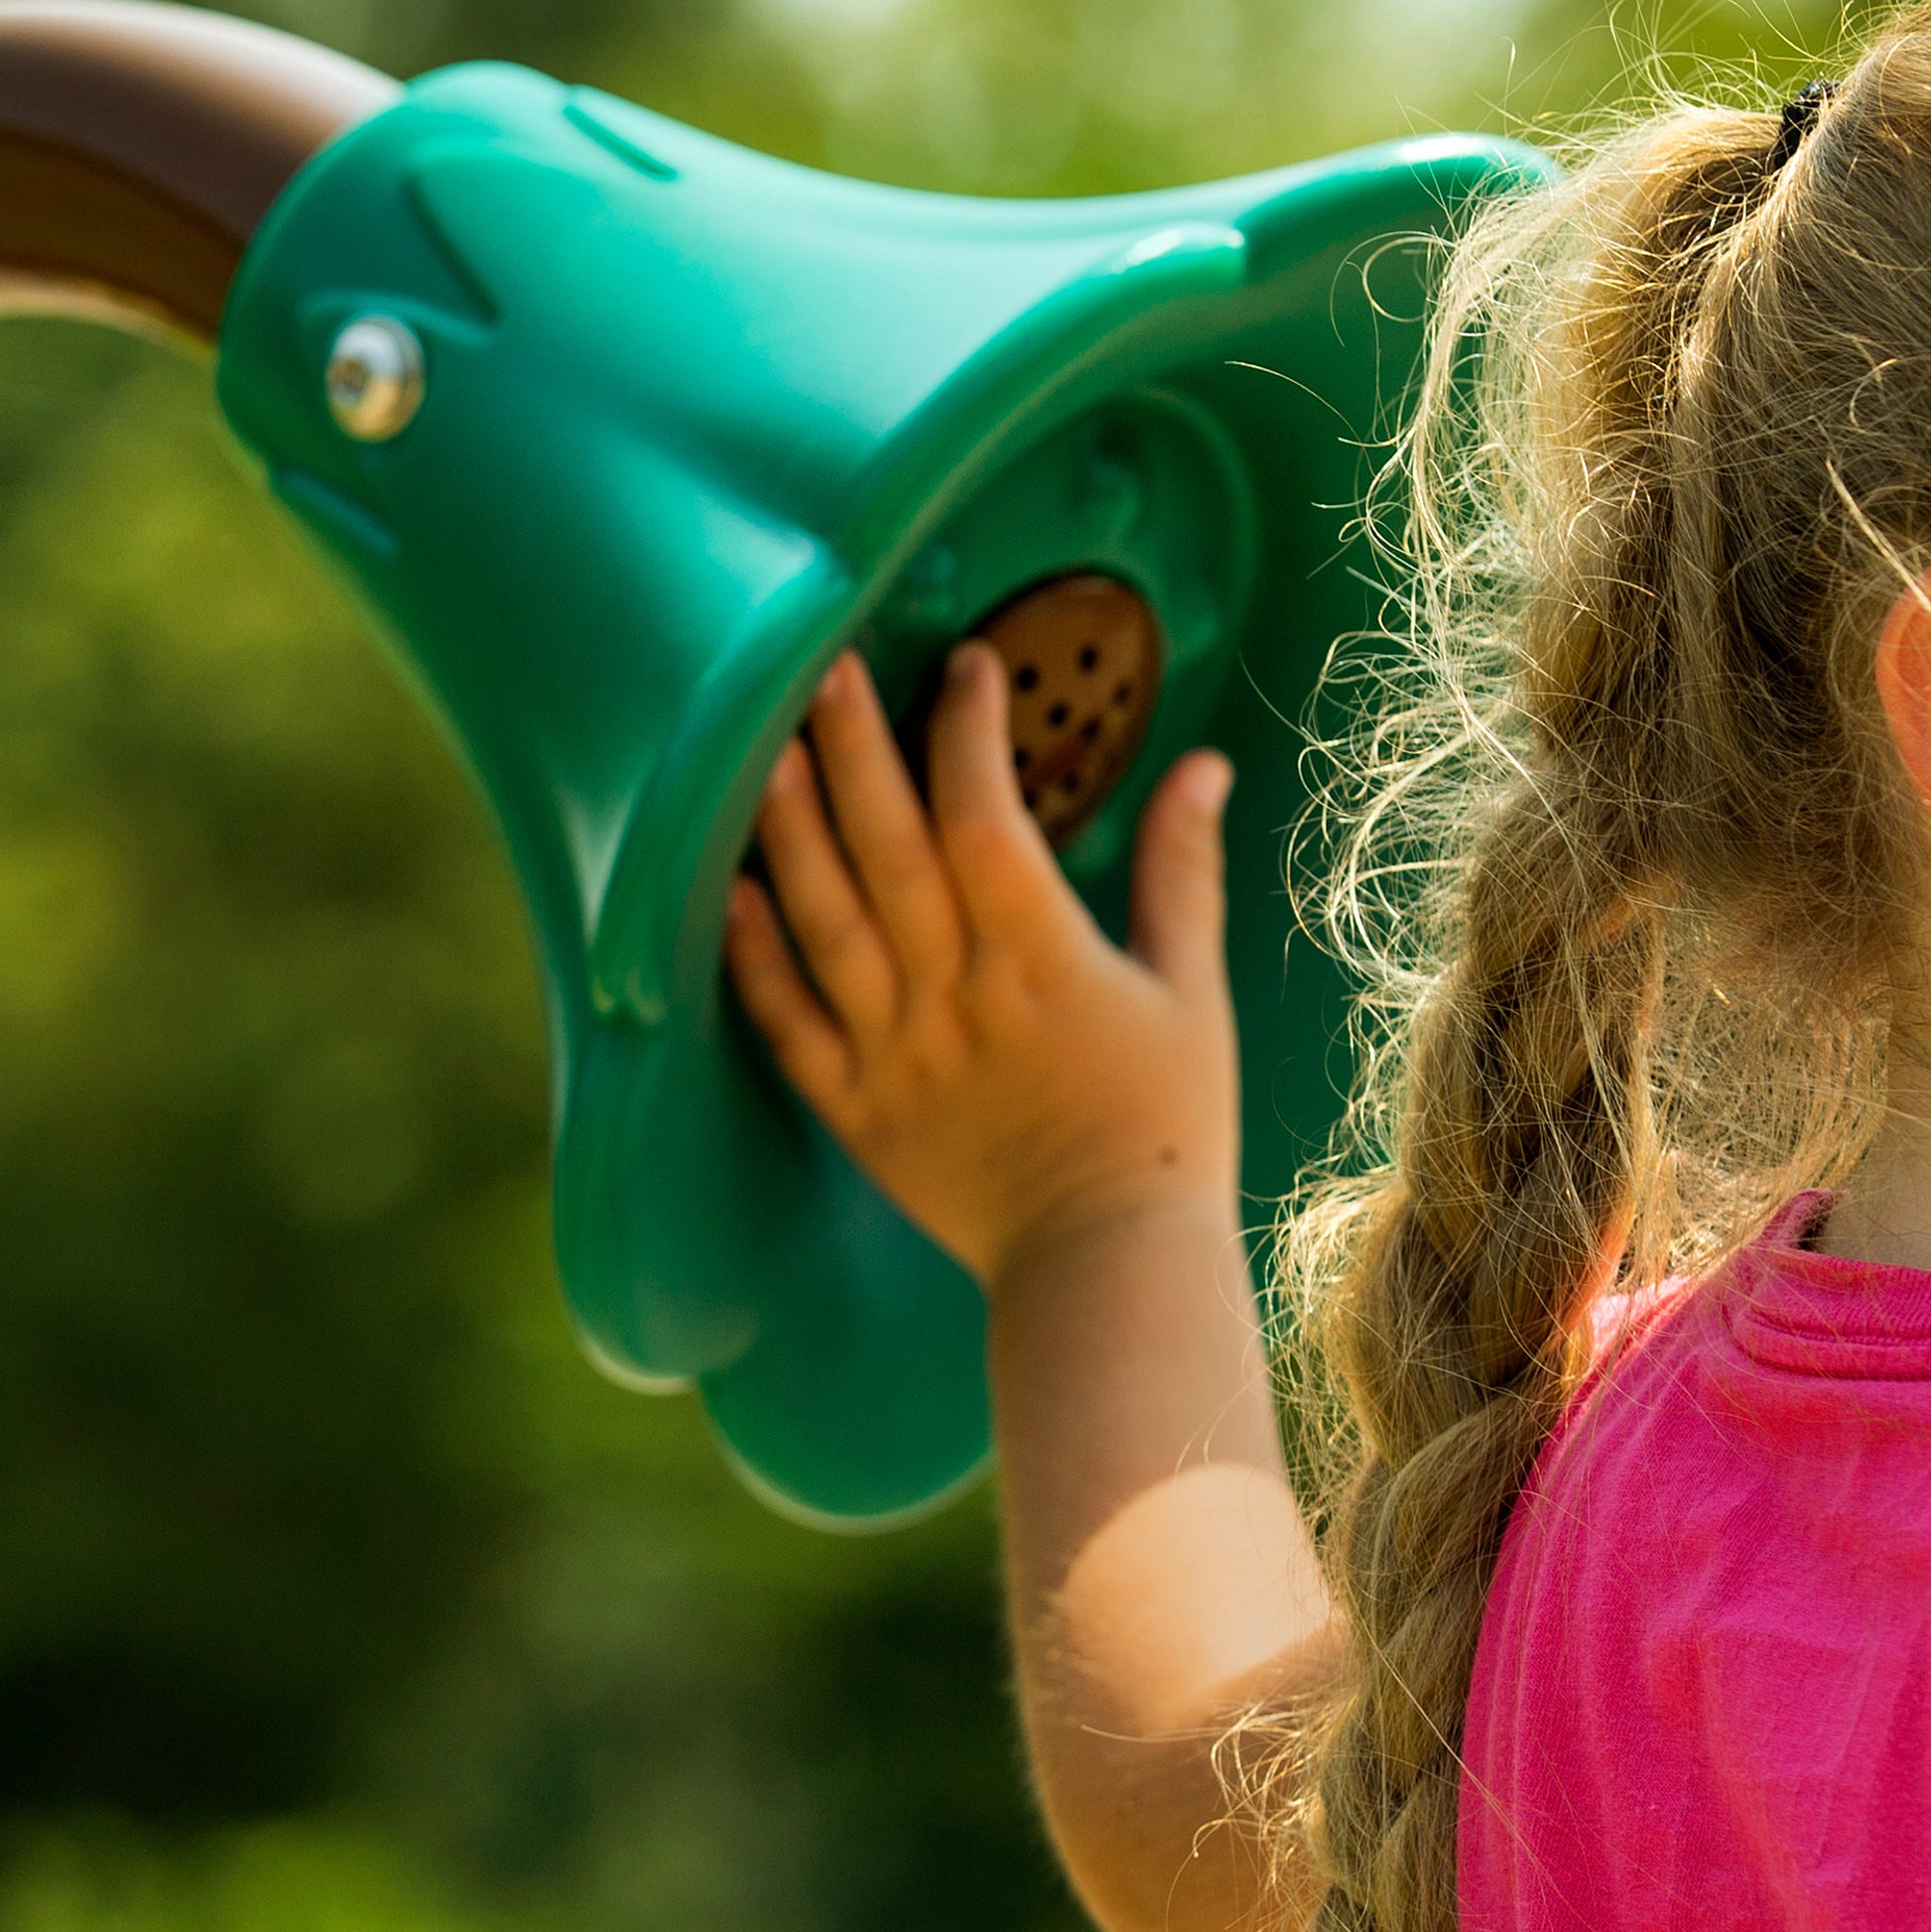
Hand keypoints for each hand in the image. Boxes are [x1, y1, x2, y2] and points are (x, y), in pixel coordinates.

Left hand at [723, 642, 1240, 1286]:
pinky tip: (728, 892)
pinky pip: (790, 1026)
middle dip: (856, 750)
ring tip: (763, 753)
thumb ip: (1183, 873)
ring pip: (827, 925)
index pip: (989, 820)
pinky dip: (755, 959)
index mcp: (1043, 961)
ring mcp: (897, 1054)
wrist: (1105, 1267)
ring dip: (790, 835)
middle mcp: (958, 997)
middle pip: (891, 853)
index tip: (968, 665)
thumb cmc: (1164, 1127)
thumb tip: (1202, 764)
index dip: (972, 734)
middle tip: (824, 667)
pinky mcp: (856, 1109)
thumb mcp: (1192, 991)